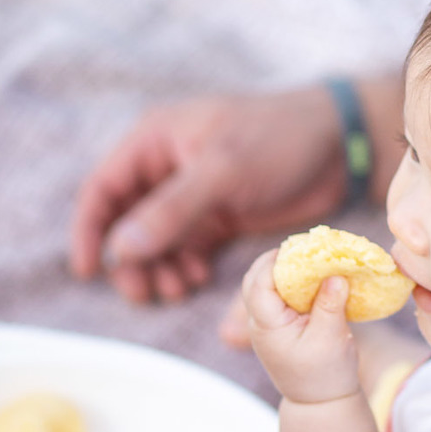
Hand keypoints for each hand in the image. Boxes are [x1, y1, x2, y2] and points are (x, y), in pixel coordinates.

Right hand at [69, 86, 350, 308]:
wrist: (341, 145)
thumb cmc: (278, 139)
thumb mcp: (222, 172)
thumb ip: (170, 210)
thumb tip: (119, 248)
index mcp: (156, 140)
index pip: (103, 188)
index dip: (89, 229)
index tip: (89, 270)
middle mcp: (167, 166)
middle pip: (126, 221)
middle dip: (130, 259)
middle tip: (144, 292)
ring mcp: (193, 194)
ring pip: (156, 241)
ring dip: (158, 268)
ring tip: (177, 289)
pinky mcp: (219, 216)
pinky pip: (186, 248)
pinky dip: (185, 266)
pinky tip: (199, 277)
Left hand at [241, 250, 359, 403]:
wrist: (320, 403)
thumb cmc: (326, 374)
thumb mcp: (332, 338)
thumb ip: (331, 304)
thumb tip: (335, 273)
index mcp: (267, 326)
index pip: (259, 283)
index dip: (275, 260)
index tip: (300, 246)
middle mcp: (259, 323)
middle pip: (254, 280)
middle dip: (275, 260)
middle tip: (303, 247)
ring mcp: (265, 326)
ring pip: (262, 286)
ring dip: (281, 270)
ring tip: (308, 259)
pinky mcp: (276, 326)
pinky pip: (275, 296)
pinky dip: (288, 282)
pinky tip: (310, 277)